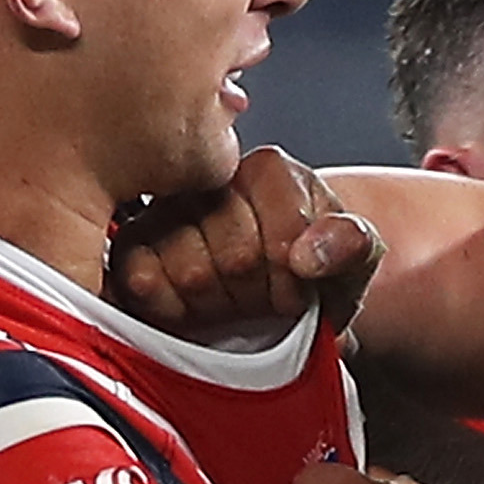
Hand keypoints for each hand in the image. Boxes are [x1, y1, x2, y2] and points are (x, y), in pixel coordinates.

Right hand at [110, 146, 381, 339]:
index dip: (296, 282)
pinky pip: (146, 285)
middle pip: (238, 257)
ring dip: (220, 307)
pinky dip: (175, 312)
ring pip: (193, 274)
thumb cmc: (312, 271)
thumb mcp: (354, 260)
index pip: (286, 234)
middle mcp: (210, 178)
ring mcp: (163, 210)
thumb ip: (352, 245)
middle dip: (259, 297)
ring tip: (232, 301)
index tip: (300, 293)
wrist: (275, 292)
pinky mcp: (129, 246)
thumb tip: (310, 256)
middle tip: (265, 301)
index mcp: (270, 171)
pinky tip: (195, 307)